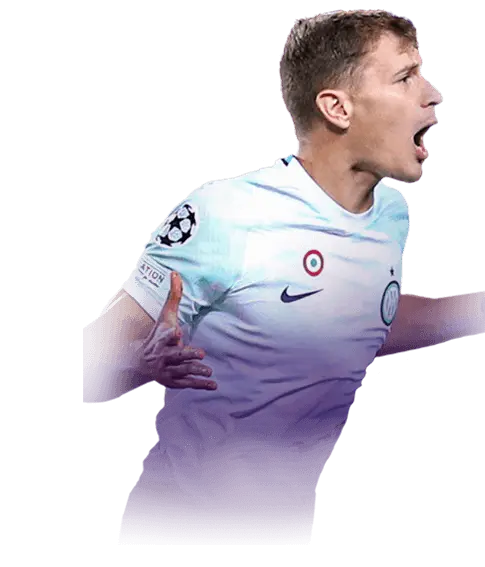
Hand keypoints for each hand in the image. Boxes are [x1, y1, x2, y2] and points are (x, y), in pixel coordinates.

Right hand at [135, 272, 215, 389]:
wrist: (140, 359)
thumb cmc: (158, 333)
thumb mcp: (166, 315)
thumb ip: (174, 296)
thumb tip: (175, 272)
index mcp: (162, 338)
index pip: (165, 335)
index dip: (171, 334)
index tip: (177, 332)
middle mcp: (163, 354)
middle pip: (175, 355)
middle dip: (186, 355)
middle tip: (201, 354)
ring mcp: (167, 369)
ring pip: (182, 370)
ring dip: (195, 371)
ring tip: (209, 371)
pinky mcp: (172, 381)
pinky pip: (187, 383)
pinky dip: (199, 385)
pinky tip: (213, 385)